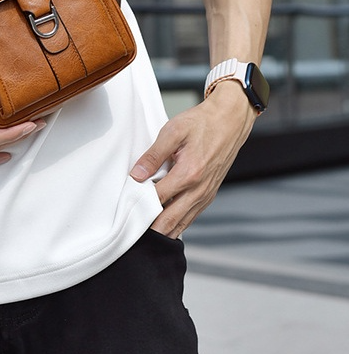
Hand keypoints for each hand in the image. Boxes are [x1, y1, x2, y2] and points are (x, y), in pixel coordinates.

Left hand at [129, 80, 256, 237]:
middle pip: (168, 221)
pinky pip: (190, 217)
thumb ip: (153, 155)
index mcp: (189, 174)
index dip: (138, 205)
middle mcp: (199, 190)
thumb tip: (136, 175)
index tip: (124, 207)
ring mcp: (206, 195)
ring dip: (161, 230)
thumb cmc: (201, 123)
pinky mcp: (209, 195)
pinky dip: (175, 223)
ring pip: (180, 224)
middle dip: (148, 228)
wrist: (229, 121)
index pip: (156, 199)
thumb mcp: (173, 131)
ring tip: (142, 232)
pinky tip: (161, 223)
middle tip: (130, 230)